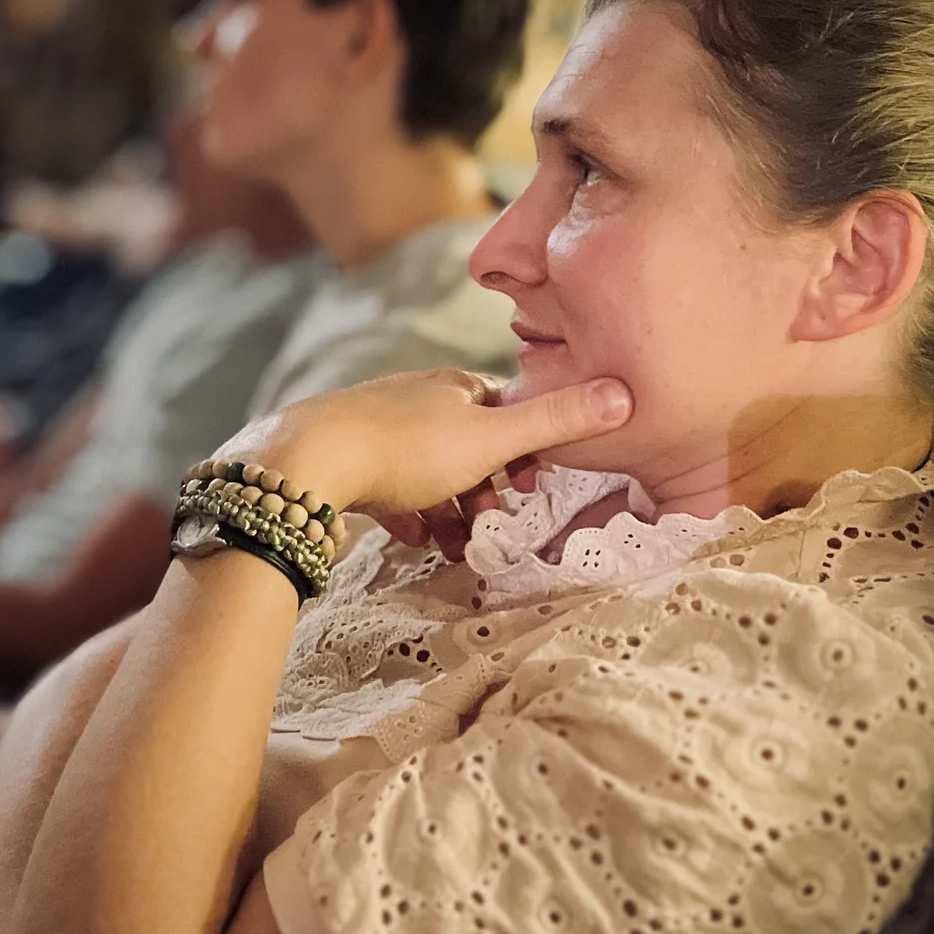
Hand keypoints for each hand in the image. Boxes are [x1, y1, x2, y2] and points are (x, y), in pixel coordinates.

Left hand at [213, 369, 631, 523]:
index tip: (529, 489)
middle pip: (466, 446)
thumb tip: (625, 394)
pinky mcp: (346, 462)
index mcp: (453, 386)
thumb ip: (556, 422)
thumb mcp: (491, 438)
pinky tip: (414, 540)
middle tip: (490, 526)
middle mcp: (415, 399)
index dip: (526, 450)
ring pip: (428, 473)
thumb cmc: (405, 448)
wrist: (308, 463)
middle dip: (484, 490)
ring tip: (455, 547)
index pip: (505, 410)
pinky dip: (410, 516)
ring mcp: (377, 429)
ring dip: (449, 512)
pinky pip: (390, 491)